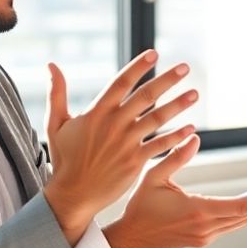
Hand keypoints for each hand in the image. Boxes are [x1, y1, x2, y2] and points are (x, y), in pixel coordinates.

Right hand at [42, 50, 198, 244]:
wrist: (73, 194)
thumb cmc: (65, 158)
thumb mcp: (56, 123)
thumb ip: (57, 93)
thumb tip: (51, 65)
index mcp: (96, 112)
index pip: (121, 82)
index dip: (138, 66)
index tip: (154, 53)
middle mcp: (114, 124)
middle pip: (145, 96)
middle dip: (167, 80)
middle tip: (185, 67)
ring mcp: (127, 143)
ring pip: (157, 119)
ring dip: (178, 105)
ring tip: (195, 93)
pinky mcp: (136, 161)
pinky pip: (160, 145)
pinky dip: (176, 137)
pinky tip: (191, 128)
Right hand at [104, 134, 246, 247]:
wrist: (131, 238)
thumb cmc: (140, 207)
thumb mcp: (154, 177)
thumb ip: (175, 157)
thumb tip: (194, 137)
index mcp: (198, 212)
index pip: (243, 207)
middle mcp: (206, 228)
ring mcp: (205, 237)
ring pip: (242, 223)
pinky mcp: (203, 240)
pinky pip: (232, 226)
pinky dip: (246, 214)